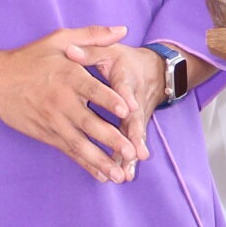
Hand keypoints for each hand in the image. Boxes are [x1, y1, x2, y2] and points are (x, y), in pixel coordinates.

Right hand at [0, 23, 147, 183]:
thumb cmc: (29, 58)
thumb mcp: (59, 40)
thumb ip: (92, 35)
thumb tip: (122, 30)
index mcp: (67, 76)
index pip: (91, 89)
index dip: (109, 99)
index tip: (127, 109)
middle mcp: (60, 101)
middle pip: (88, 123)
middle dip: (110, 138)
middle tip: (131, 150)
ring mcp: (53, 121)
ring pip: (79, 144)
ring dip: (100, 160)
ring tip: (119, 175)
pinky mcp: (47, 135)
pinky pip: (69, 152)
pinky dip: (85, 164)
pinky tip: (101, 175)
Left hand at [66, 37, 166, 165]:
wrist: (155, 71)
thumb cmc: (126, 61)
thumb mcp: (110, 51)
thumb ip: (90, 50)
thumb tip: (70, 51)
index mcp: (126, 79)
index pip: (126, 88)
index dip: (126, 98)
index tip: (127, 108)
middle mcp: (134, 101)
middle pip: (135, 121)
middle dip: (135, 137)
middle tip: (134, 153)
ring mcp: (136, 117)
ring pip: (133, 137)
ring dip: (130, 156)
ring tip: (126, 173)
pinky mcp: (134, 127)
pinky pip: (130, 145)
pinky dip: (126, 160)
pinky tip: (122, 176)